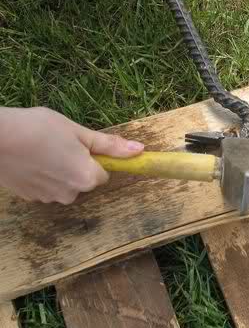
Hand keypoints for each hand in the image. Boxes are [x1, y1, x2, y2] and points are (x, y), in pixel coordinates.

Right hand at [0, 107, 143, 204]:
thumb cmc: (38, 129)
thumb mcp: (78, 132)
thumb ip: (110, 146)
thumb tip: (140, 151)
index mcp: (86, 178)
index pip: (103, 174)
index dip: (94, 159)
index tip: (81, 146)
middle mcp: (70, 194)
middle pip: (83, 181)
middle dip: (76, 165)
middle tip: (59, 144)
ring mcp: (47, 198)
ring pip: (63, 185)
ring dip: (58, 171)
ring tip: (41, 150)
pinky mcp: (29, 198)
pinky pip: (45, 187)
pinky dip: (41, 176)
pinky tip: (29, 159)